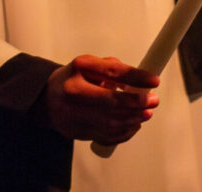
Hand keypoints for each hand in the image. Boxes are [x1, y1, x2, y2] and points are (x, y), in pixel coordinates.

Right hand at [41, 55, 159, 145]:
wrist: (47, 99)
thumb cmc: (73, 78)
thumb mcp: (89, 64)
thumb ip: (112, 68)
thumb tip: (137, 80)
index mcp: (78, 69)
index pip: (112, 72)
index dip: (136, 78)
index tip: (154, 81)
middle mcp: (73, 92)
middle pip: (111, 101)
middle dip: (137, 102)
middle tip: (153, 100)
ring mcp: (73, 115)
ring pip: (109, 122)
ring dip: (133, 119)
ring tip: (147, 113)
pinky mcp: (77, 133)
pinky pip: (105, 136)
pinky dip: (124, 133)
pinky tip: (134, 125)